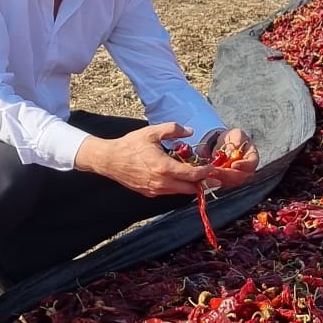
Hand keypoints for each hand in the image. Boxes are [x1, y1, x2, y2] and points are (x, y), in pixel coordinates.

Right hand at [75, 121, 212, 197]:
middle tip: (211, 176)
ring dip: (190, 185)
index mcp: (164, 167)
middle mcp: (162, 182)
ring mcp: (155, 190)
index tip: (212, 168)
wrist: (110, 160)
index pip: (192, 175)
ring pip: (180, 192)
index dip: (206, 172)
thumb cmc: (130, 145)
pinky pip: (169, 192)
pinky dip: (177, 187)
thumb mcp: (152, 132)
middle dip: (203, 182)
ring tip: (197, 176)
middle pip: (190, 189)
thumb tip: (190, 131)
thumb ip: (173, 129)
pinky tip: (178, 177)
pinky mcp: (149, 193)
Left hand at [200, 127, 259, 190]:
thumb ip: (237, 140)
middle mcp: (247, 169)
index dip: (244, 165)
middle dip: (227, 174)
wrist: (225, 143)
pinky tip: (207, 175)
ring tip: (209, 173)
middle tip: (215, 170)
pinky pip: (222, 182)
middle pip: (240, 176)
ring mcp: (238, 176)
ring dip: (219, 178)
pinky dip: (215, 180)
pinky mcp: (228, 180)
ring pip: (231, 182)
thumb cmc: (233, 138)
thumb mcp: (236, 134)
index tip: (234, 165)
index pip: (252, 163)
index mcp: (252, 157)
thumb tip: (233, 151)